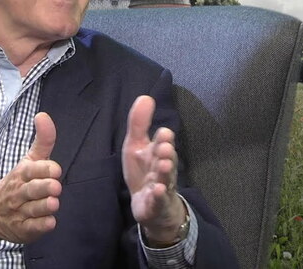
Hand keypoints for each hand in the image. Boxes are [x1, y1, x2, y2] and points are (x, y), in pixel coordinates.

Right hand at [0, 112, 61, 244]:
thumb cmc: (18, 182)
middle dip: (44, 188)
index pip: (32, 169)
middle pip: (31, 190)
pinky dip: (41, 226)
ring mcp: (19, 212)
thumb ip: (42, 140)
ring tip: (53, 203)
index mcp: (22, 174)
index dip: (44, 169)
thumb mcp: (29, 160)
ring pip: (33, 210)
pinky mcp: (22, 229)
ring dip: (44, 207)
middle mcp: (19, 192)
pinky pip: (32, 228)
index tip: (55, 169)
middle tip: (55, 187)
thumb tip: (43, 115)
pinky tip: (49, 222)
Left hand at [122, 95, 185, 243]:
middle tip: (165, 147)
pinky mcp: (156, 204)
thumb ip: (139, 123)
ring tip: (163, 165)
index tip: (164, 133)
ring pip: (165, 179)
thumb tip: (145, 96)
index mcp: (158, 153)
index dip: (163, 139)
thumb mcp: (136, 146)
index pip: (162, 143)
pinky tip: (156, 190)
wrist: (151, 207)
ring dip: (164, 172)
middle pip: (167, 160)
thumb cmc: (144, 172)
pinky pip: (159, 200)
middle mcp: (163, 168)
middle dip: (166, 153)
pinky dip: (158, 196)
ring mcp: (161, 187)